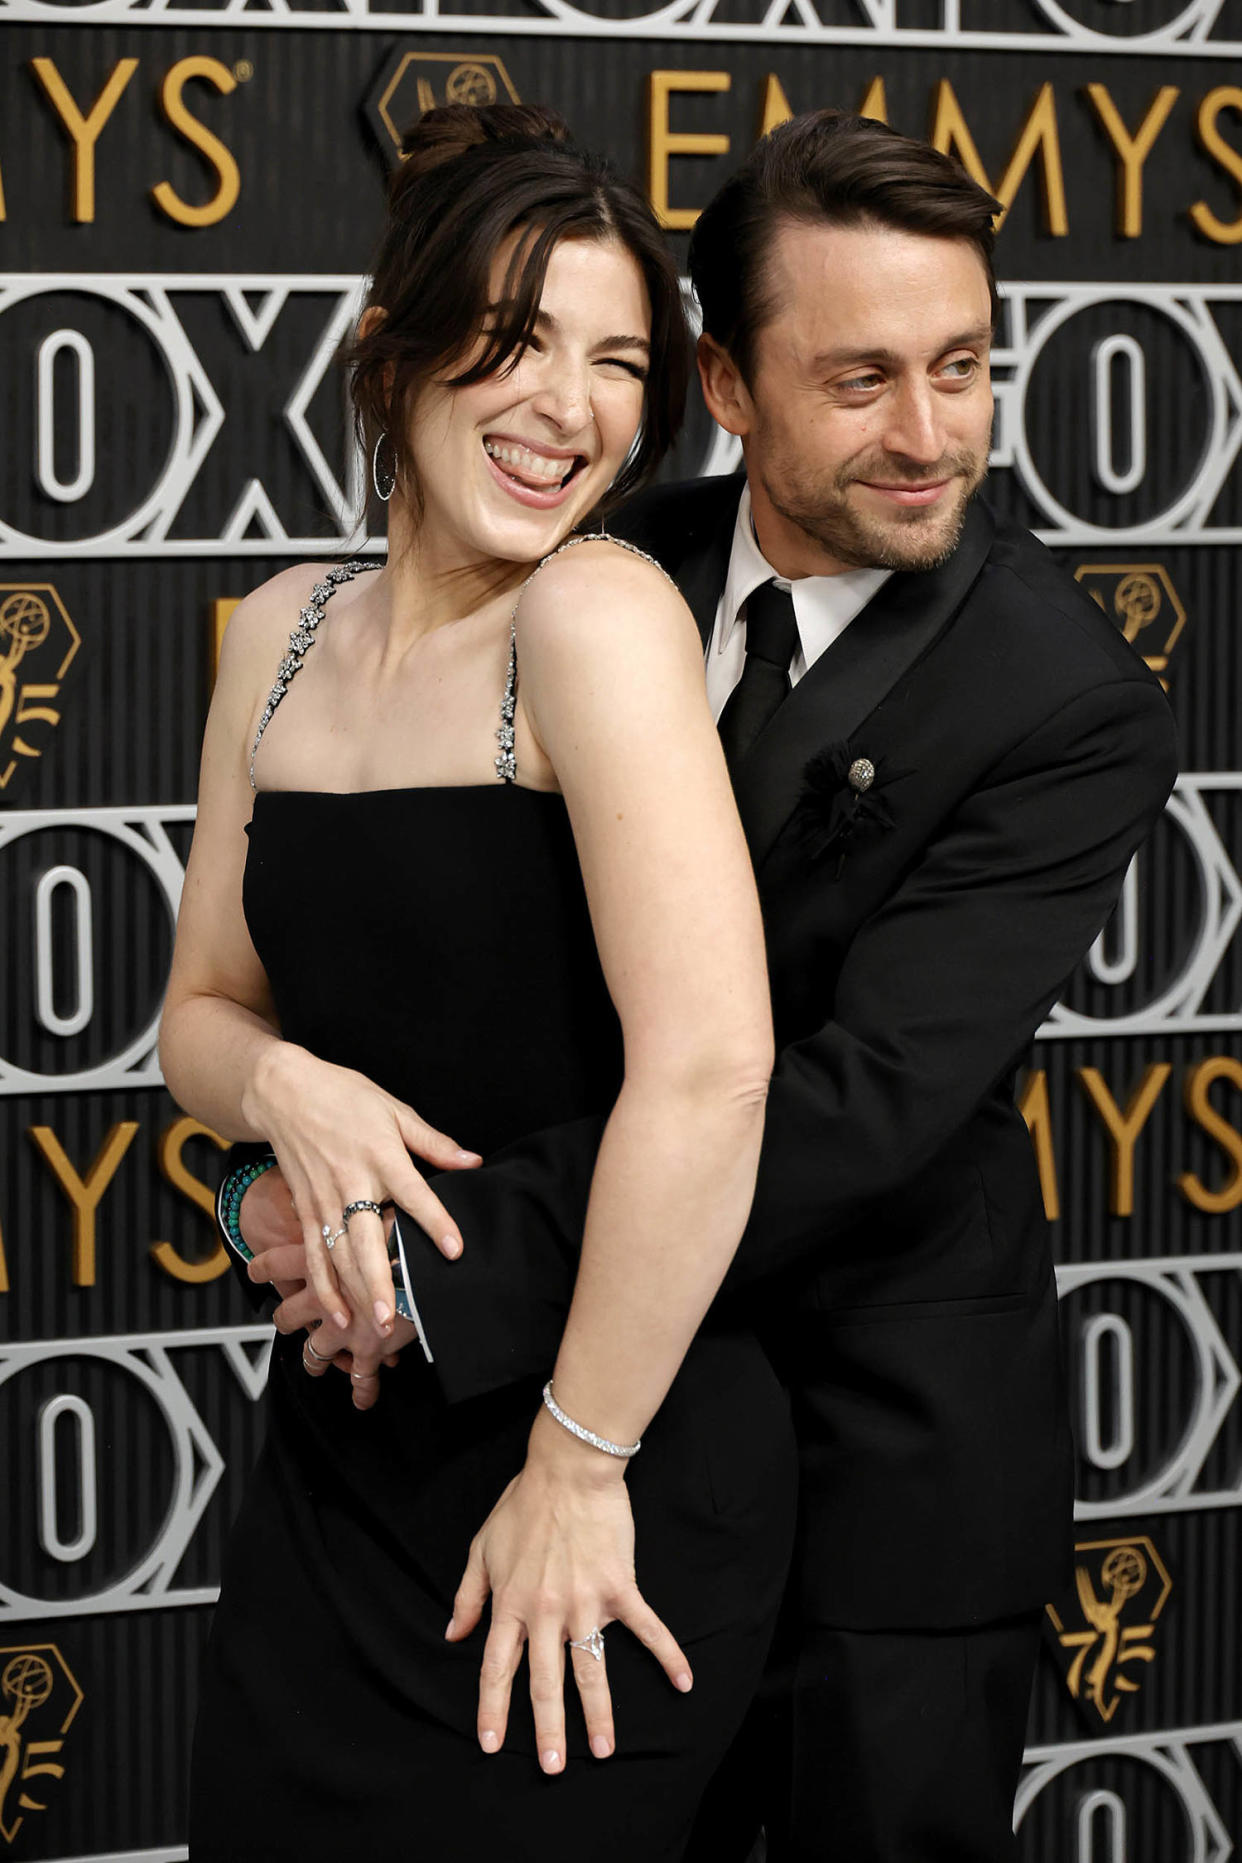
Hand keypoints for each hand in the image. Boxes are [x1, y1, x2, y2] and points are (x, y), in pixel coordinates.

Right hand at [243, 1043, 480, 1334]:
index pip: (414, 1195)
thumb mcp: (395, 1109)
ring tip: (374, 1328)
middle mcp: (350, 1184)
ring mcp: (323, 1201)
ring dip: (356, 1295)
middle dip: (379, 1284)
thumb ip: (433, 1142)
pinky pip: (313, 1256)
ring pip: (340, 1257)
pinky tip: (338, 1314)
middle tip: (394, 1320)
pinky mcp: (305, 1211)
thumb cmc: (344, 1097)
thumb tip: (473, 1160)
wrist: (285, 1092)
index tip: (455, 1250)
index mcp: (380, 1157)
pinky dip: (323, 1288)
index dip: (435, 1223)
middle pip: (366, 1241)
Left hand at [249, 1199, 423, 1409]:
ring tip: (317, 1364)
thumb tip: (365, 1187)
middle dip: (288, 1320)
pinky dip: (362, 1390)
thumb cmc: (408, 1225)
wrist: (428, 1262)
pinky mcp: (369, 1350)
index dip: (263, 1269)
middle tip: (287, 1320)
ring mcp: (343, 1328)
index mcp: (321, 1259)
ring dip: (316, 1360)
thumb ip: (359, 1197)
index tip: (254, 1273)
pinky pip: (361, 1379)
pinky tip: (361, 1398)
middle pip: (290, 1315)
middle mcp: (323, 1296)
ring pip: (316, 1353)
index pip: (277, 1263)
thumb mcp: (373, 1204)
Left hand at [447, 1408, 692, 1773]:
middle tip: (551, 1768)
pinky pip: (646, 1628)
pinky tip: (683, 1682)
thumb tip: (453, 1635)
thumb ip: (468, 1596)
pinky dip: (667, 1655)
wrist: (568, 1469)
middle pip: (545, 1682)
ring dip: (598, 1713)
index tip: (491, 1744)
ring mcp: (584, 1602)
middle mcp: (545, 1612)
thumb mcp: (482, 1548)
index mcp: (510, 1604)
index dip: (492, 1708)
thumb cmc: (523, 1504)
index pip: (497, 1668)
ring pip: (591, 1669)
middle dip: (548, 1730)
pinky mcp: (618, 1588)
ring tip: (603, 1750)